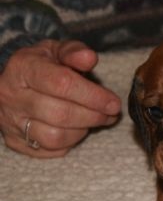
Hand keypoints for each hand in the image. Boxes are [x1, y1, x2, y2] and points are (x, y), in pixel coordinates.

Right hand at [0, 40, 120, 157]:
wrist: (12, 82)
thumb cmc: (43, 65)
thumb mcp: (57, 50)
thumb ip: (74, 52)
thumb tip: (89, 58)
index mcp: (23, 68)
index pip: (62, 84)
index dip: (93, 96)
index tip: (114, 103)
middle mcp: (12, 97)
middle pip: (60, 114)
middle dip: (94, 116)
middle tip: (111, 114)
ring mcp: (10, 122)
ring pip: (54, 137)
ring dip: (83, 131)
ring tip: (94, 120)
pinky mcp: (15, 142)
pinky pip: (49, 150)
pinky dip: (69, 142)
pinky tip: (77, 129)